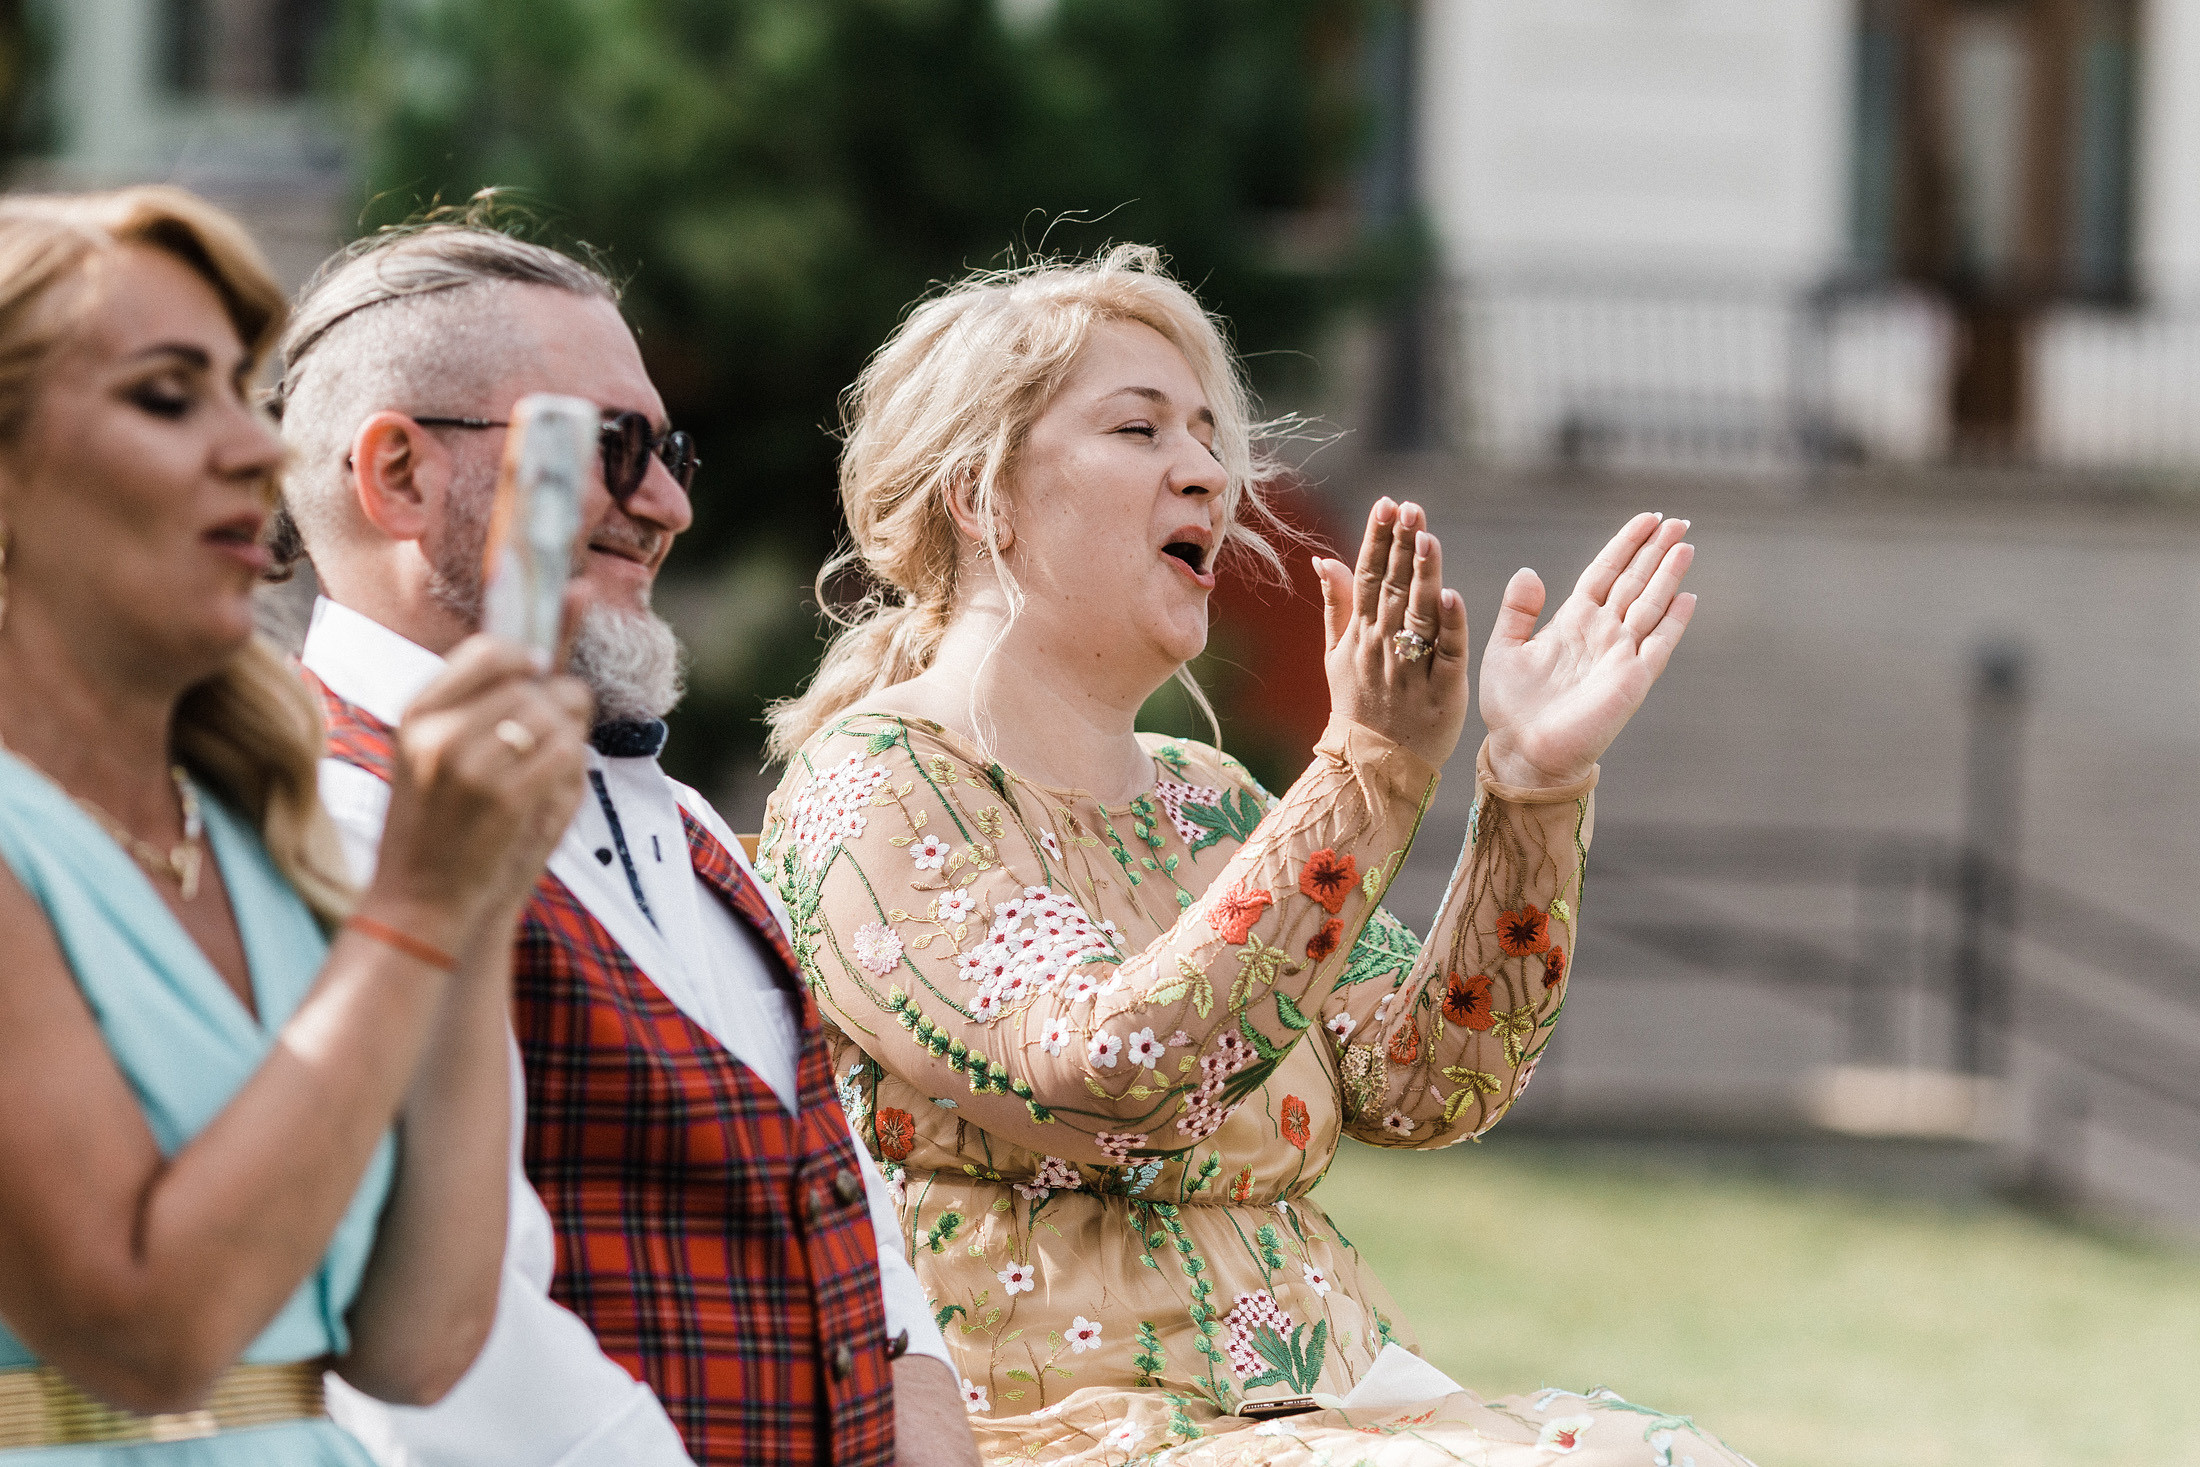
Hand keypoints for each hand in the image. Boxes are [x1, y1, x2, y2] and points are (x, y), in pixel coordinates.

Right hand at [366, 637, 594, 952]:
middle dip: (556, 705)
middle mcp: (438, 734)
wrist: (414, 900)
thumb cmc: (431, 829)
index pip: (486, 651)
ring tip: (546, 766)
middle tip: (554, 734)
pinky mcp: (503, 800)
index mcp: (417, 715)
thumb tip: (542, 653)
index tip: (540, 670)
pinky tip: (552, 785)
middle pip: (530, 685)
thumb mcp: (429, 756)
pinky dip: (571, 764)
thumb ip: (476, 705)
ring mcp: (469, 766)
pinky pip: (563, 753)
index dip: (526, 655)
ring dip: (566, 736)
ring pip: (552, 716)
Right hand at [1312, 498, 1470, 768]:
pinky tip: (1451, 597)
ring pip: (1419, 615)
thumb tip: (1325, 558)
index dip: (1378, 540)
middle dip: (1402, 546)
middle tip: (1411, 508)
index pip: (1369, 576)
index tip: (1387, 504)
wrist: (1372, 768)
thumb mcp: (1336, 654)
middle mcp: (1383, 646)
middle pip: (1394, 588)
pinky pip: (1446, 655)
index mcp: (1360, 634)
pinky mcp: (1442, 692)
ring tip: (1428, 538)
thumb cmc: (1359, 706)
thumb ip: (1337, 604)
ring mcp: (1411, 668)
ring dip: (1424, 576)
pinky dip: (1449, 627)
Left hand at [1479, 511, 1696, 788]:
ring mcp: (1620, 655)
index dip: (1626, 545)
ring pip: (1650, 605)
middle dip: (1656, 550)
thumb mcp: (1503, 649)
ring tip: (1686, 546)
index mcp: (1572, 621)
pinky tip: (1687, 597)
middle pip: (1635, 581)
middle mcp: (1601, 632)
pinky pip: (1658, 645)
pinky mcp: (1632, 680)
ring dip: (1669, 576)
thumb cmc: (1511, 706)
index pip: (1605, 572)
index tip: (1646, 518)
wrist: (1524, 750)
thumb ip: (1517, 610)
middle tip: (1678, 520)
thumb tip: (1528, 571)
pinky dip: (1674, 622)